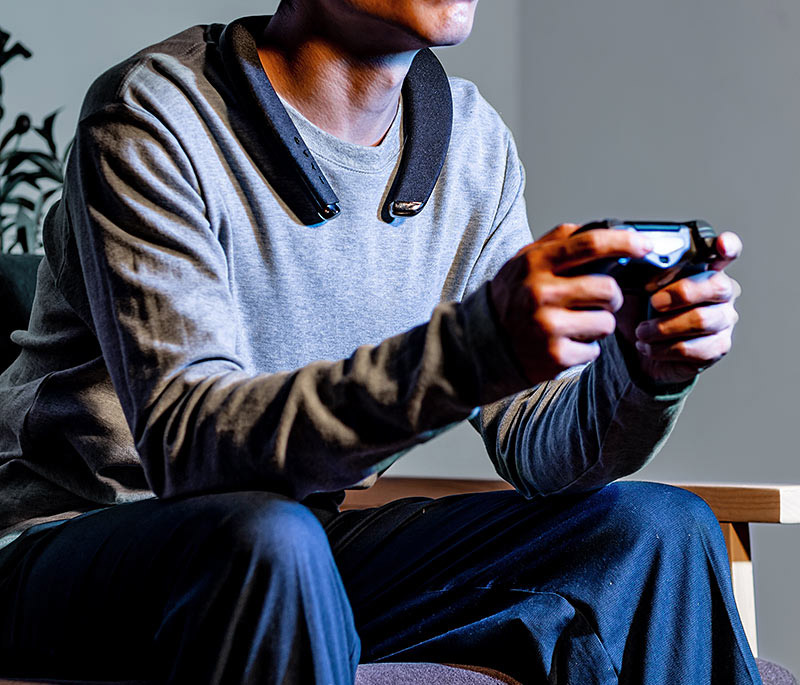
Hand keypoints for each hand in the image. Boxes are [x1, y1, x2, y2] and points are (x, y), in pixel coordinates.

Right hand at [489, 223, 651, 384]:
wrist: (479, 345)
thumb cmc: (509, 299)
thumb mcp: (523, 262)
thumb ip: (558, 242)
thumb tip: (602, 229)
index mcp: (535, 264)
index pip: (590, 244)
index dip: (625, 242)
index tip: (644, 246)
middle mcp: (540, 293)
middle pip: (608, 289)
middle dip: (612, 296)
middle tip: (600, 300)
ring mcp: (548, 327)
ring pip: (606, 322)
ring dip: (599, 324)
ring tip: (576, 324)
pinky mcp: (555, 357)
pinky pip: (594, 350)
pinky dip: (585, 348)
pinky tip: (564, 344)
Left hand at [619, 232, 741, 384]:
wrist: (637, 348)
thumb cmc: (640, 311)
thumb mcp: (634, 287)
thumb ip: (641, 270)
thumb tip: (630, 257)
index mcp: (704, 268)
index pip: (727, 252)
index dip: (728, 247)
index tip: (720, 244)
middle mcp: (721, 292)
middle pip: (718, 287)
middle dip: (681, 293)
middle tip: (654, 302)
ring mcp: (723, 320)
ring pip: (703, 320)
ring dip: (664, 327)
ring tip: (642, 331)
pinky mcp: (717, 347)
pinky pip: (695, 348)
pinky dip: (664, 349)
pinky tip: (649, 346)